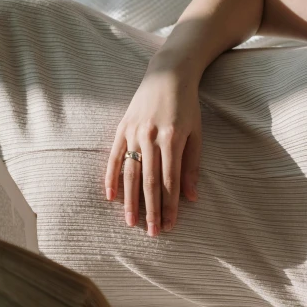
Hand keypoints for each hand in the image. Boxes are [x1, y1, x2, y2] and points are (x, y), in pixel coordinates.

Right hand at [104, 63, 201, 236]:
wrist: (168, 74)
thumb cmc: (187, 105)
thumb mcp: (196, 133)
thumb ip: (191, 165)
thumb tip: (190, 197)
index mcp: (173, 139)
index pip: (170, 181)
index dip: (170, 205)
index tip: (170, 225)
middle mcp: (151, 137)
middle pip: (149, 181)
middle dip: (151, 210)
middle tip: (152, 232)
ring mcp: (134, 132)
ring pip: (131, 173)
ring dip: (130, 200)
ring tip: (131, 222)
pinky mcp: (122, 127)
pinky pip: (115, 157)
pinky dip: (111, 177)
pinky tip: (110, 196)